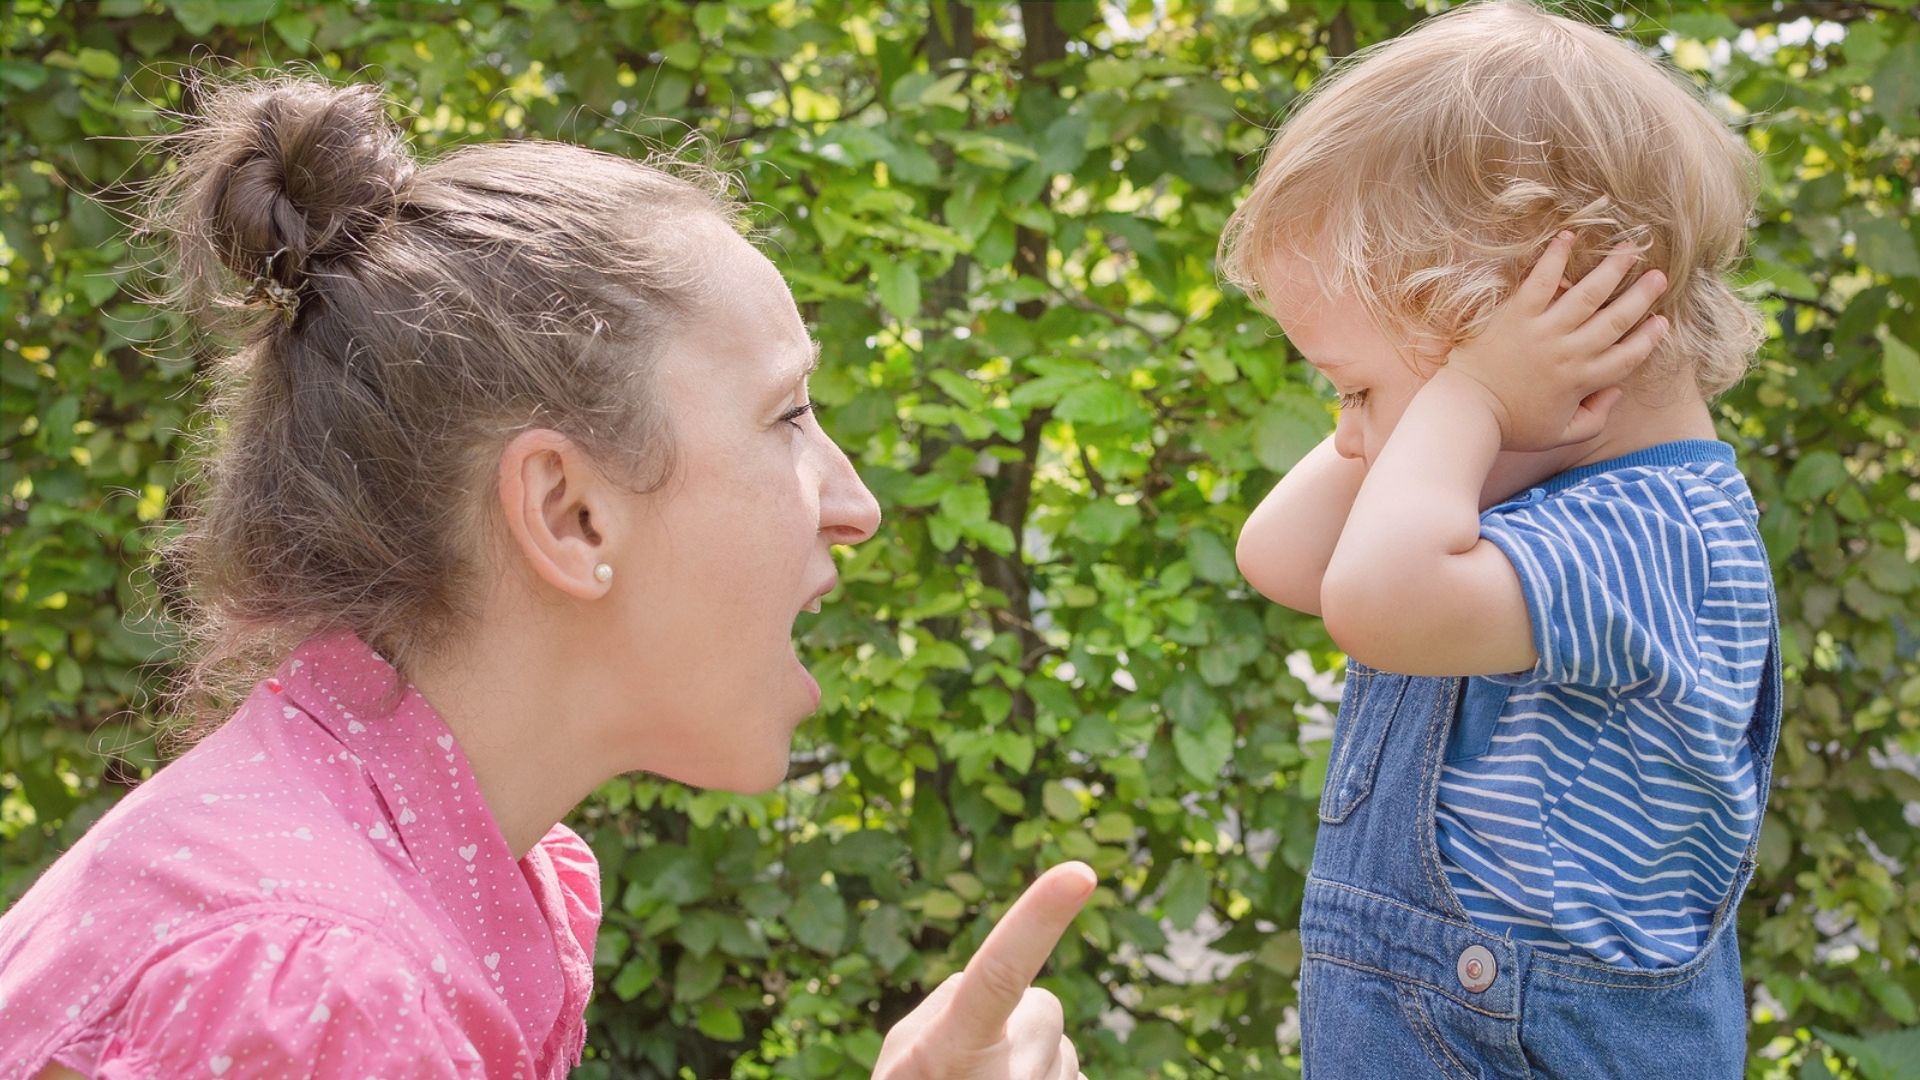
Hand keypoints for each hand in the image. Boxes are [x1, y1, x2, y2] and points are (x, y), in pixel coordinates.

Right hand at [874, 862, 1096, 1079]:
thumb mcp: (907, 1049)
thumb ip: (953, 1000)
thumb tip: (1007, 978)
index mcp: (950, 1052)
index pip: (998, 973)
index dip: (1038, 919)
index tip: (1080, 874)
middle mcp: (1005, 1079)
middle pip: (1043, 1006)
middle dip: (1019, 1022)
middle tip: (971, 1066)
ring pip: (1059, 1044)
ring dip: (1031, 1060)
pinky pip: (1074, 1074)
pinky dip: (1047, 1078)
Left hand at [1441, 231, 1670, 451]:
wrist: (1465, 412)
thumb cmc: (1509, 426)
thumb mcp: (1558, 434)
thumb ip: (1594, 420)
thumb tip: (1616, 393)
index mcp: (1582, 382)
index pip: (1626, 357)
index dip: (1648, 339)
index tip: (1662, 322)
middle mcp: (1569, 353)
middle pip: (1615, 320)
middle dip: (1641, 297)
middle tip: (1659, 277)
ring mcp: (1543, 331)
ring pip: (1588, 295)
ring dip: (1612, 270)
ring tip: (1630, 249)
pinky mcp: (1516, 315)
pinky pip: (1541, 280)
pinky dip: (1555, 257)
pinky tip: (1569, 236)